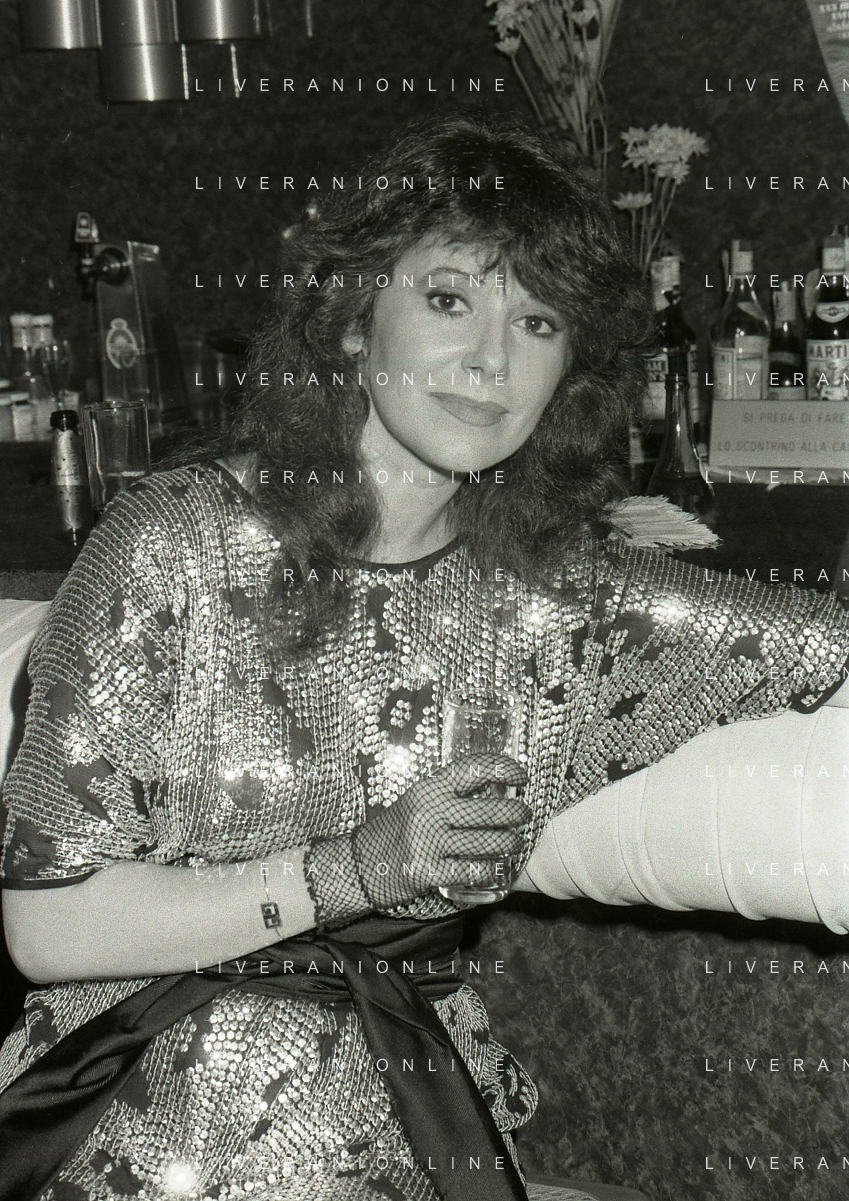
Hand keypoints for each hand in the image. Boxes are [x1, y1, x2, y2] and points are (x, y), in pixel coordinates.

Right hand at [353, 753, 529, 909]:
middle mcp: (429, 811)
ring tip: (515, 842)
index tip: (521, 775)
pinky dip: (489, 869)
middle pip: (488, 810)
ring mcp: (428, 842)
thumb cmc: (397, 828)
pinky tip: (495, 867)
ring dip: (508, 843)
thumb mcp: (418, 800)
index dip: (503, 768)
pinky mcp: (427, 872)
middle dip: (515, 813)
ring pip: (485, 842)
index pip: (474, 768)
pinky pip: (471, 870)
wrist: (360, 863)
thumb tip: (494, 790)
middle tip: (524, 816)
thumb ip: (449, 794)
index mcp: (429, 788)